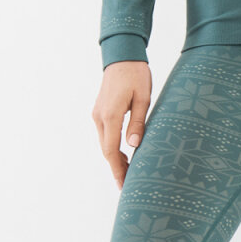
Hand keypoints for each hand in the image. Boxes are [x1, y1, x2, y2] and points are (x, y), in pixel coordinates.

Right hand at [92, 60, 151, 188]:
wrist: (122, 56)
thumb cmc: (136, 75)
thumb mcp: (143, 98)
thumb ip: (138, 122)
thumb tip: (134, 146)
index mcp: (110, 116)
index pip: (112, 151)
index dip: (118, 169)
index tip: (124, 184)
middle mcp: (100, 117)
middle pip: (106, 150)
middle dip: (117, 168)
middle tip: (128, 185)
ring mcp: (97, 114)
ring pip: (104, 143)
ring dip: (115, 159)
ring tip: (129, 173)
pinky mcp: (100, 111)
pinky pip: (105, 134)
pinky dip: (113, 147)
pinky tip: (124, 154)